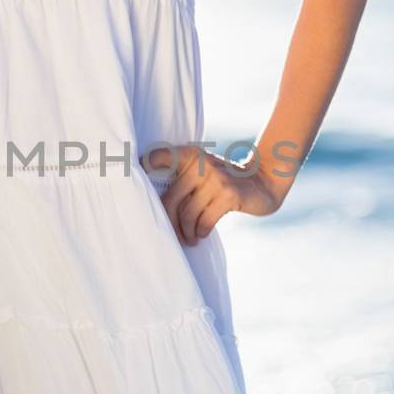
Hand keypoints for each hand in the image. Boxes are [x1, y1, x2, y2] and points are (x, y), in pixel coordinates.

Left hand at [142, 143, 284, 245]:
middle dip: (169, 223)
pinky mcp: (228, 194)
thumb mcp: (202, 173)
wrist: (263, 183)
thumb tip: (149, 204)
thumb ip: (181, 180)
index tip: (130, 188)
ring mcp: (216, 178)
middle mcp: (201, 164)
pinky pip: (204, 220)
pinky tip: (201, 234)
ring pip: (188, 214)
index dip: (143, 168)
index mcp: (191, 155)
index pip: (159, 157)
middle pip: (170, 199)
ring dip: (187, 232)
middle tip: (174, 235)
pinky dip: (201, 231)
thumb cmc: (223, 184)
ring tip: (190, 238)